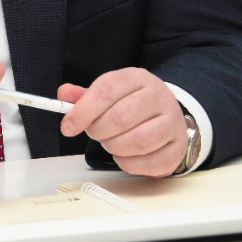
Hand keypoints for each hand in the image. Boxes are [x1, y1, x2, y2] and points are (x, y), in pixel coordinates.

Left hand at [57, 68, 185, 177]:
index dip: (83, 110)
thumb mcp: (110, 93)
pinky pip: (150, 162)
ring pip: (138, 141)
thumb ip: (85, 96)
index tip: (68, 126)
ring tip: (109, 142)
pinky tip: (123, 155)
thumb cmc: (134, 104)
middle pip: (122, 116)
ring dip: (114, 147)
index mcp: (138, 78)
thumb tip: (64, 95)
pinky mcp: (177, 147)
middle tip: (94, 133)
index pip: (107, 89)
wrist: (167, 114)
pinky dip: (129, 163)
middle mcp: (159, 97)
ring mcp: (172, 122)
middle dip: (99, 130)